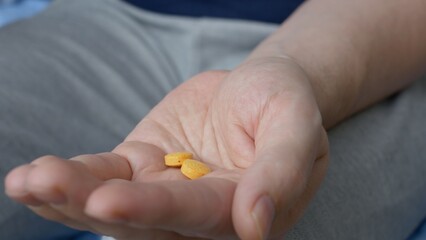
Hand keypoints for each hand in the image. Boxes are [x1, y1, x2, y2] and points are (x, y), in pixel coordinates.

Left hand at [5, 57, 328, 239]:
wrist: (258, 89)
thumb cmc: (284, 104)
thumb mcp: (296, 125)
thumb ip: (282, 171)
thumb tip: (256, 225)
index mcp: (240, 208)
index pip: (195, 216)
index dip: (154, 210)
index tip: (109, 201)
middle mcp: (197, 211)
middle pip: (142, 219)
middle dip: (94, 205)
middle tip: (46, 183)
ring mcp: (164, 189)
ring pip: (114, 202)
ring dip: (69, 195)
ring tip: (28, 181)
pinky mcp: (140, 165)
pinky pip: (103, 174)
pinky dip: (73, 175)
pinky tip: (34, 176)